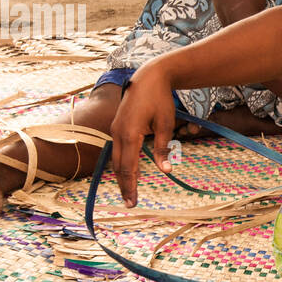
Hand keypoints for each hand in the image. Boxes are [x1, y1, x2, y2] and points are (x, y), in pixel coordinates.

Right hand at [109, 65, 176, 206]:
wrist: (149, 77)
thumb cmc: (160, 100)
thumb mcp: (165, 124)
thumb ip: (163, 148)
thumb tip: (166, 170)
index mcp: (130, 133)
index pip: (128, 166)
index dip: (130, 185)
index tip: (132, 201)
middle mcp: (118, 132)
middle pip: (118, 165)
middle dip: (124, 185)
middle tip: (130, 203)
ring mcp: (115, 128)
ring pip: (116, 158)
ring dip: (123, 175)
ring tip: (129, 191)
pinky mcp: (117, 126)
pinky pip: (118, 148)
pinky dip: (122, 162)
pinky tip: (130, 172)